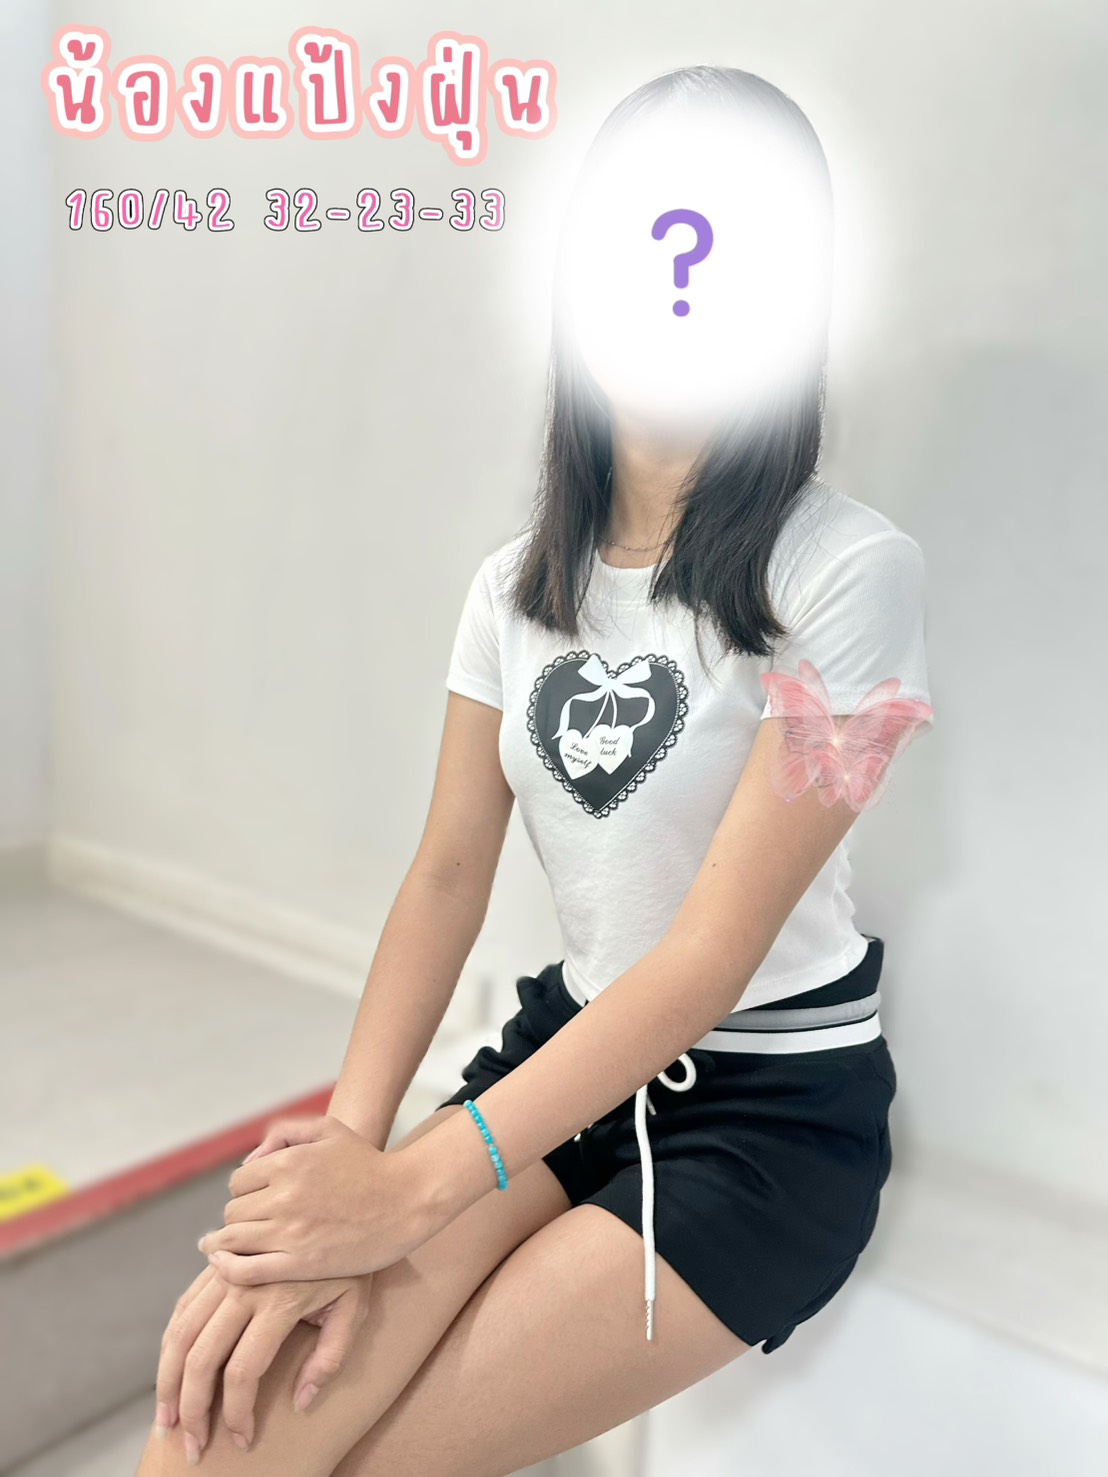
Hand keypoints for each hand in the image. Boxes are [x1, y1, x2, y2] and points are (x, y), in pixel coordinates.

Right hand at [155, 1260, 370, 1459]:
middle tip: (192, 1447)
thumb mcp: (355, 1307)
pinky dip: (171, 1344)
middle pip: (201, 1358)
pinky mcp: (218, 1263)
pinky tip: (170, 1373)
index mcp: (279, 1302)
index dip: (236, 1414)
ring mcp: (226, 1272)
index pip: (242, 1372)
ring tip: (166, 1422)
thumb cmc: (352, 1265)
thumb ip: (330, 1358)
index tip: (242, 1441)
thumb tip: (301, 1402)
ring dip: (168, 1382)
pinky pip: (183, 1307)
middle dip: (192, 1411)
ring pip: (181, 1334)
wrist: (342, 1205)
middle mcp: (245, 1286)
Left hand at [198, 1114, 431, 1283]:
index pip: (239, 1181)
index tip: (258, 1200)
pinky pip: (246, 1270)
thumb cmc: (369, 1163)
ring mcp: (290, 1232)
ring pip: (233, 1240)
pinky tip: (223, 1265)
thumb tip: (251, 1160)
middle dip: (239, 1216)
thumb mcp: (330, 1130)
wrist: (407, 1201)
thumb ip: (285, 1132)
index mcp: (289, 1162)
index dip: (245, 1190)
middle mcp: (284, 1196)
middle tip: (254, 1223)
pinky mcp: (299, 1264)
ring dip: (227, 1243)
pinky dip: (227, 1269)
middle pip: (233, 1211)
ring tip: (226, 1247)